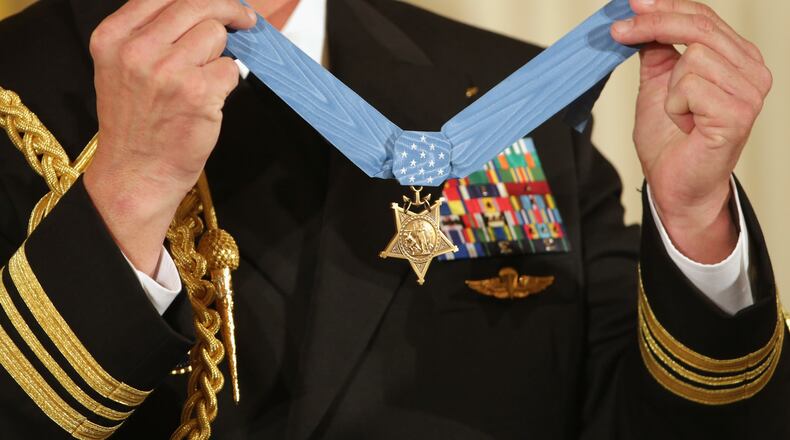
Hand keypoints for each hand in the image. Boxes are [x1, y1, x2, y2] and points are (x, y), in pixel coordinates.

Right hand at [84, 0, 256, 274]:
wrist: (135, 174)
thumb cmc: (135, 125)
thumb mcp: (123, 69)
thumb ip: (151, 35)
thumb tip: (205, 10)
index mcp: (113, 38)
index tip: (219, 4)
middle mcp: (137, 50)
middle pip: (195, 5)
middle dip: (228, 10)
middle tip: (245, 20)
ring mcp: (167, 71)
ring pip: (216, 34)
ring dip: (221, 54)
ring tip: (205, 80)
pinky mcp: (197, 93)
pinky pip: (230, 69)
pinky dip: (228, 82)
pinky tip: (210, 100)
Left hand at [611, 0, 771, 262]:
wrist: (675, 185)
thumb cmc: (672, 141)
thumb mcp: (658, 85)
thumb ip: (658, 52)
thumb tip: (644, 16)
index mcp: (738, 59)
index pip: (703, 17)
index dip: (664, 6)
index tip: (631, 3)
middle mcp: (752, 71)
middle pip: (699, 26)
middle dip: (652, 24)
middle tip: (618, 30)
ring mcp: (750, 92)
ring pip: (692, 57)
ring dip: (670, 88)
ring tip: (679, 114)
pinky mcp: (738, 113)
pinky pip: (690, 85)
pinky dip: (676, 106)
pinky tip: (687, 125)